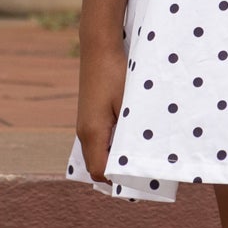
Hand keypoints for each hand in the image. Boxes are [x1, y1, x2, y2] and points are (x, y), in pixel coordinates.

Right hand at [75, 33, 126, 182]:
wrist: (99, 46)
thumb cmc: (115, 74)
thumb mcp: (128, 105)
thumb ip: (130, 134)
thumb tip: (138, 158)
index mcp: (92, 133)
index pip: (99, 172)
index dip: (117, 180)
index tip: (141, 178)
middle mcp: (83, 132)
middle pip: (97, 165)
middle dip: (117, 172)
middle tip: (144, 169)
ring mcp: (84, 123)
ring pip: (98, 152)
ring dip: (115, 157)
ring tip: (139, 153)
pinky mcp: (89, 115)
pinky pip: (98, 140)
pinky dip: (112, 144)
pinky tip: (129, 136)